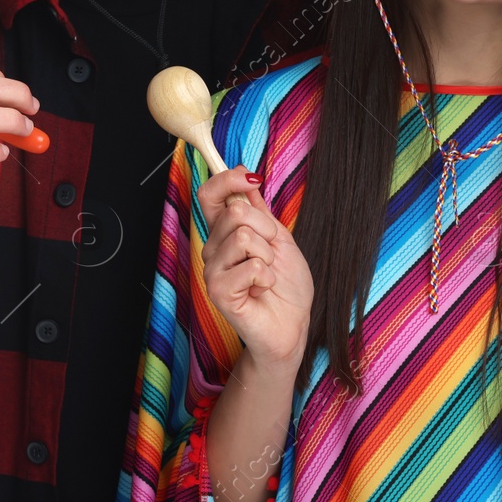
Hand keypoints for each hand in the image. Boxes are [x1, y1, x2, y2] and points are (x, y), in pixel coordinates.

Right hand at [198, 167, 311, 372]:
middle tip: (271, 253)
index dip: (227, 179)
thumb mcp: (279, 238)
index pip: (209, 195)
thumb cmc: (286, 285)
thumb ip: (259, 210)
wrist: (293, 324)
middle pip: (234, 212)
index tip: (252, 179)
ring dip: (267, 256)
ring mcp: (212, 271)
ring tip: (266, 275)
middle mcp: (212, 249)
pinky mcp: (218, 292)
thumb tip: (246, 176)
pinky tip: (262, 291)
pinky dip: (267, 277)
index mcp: (224, 233)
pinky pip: (251, 266)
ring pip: (243, 237)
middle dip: (266, 228)